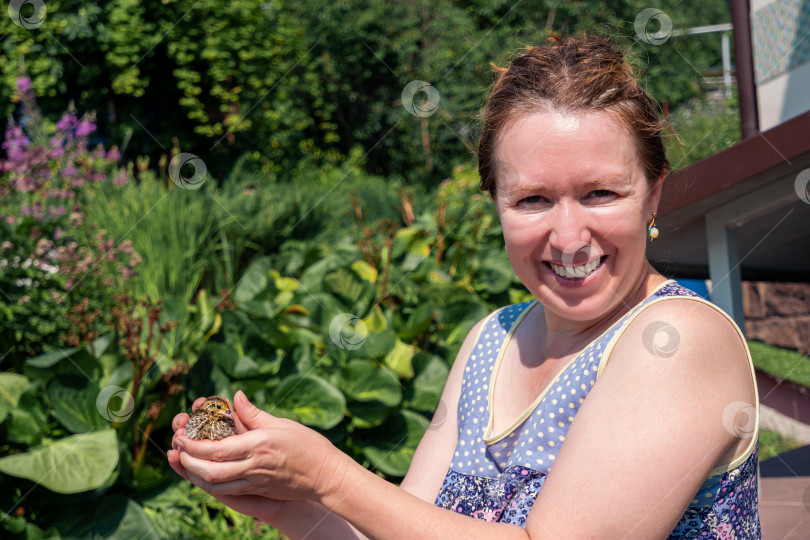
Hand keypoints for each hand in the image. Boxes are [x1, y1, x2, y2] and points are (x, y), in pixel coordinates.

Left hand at [169, 391, 346, 507]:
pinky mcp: (259, 490)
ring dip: (196, 475)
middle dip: (189, 462)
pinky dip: (212, 484)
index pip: (218, 449)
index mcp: (260, 445)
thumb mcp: (282, 424)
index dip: (194, 446)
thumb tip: (236, 398)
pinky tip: (204, 476)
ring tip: (184, 463)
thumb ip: (254, 414)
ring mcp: (256, 481)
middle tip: (177, 450)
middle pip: (212, 470)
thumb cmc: (308, 445)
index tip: (181, 437)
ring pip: (217, 484)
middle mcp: (255, 465)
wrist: (325, 474)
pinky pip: (229, 491)